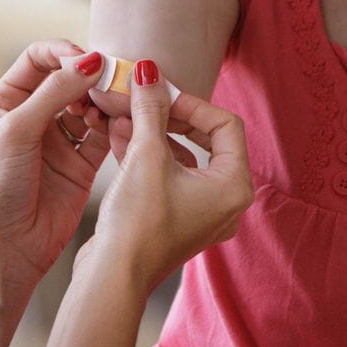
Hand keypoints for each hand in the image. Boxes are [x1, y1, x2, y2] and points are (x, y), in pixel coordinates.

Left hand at [0, 40, 111, 346]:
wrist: (8, 246)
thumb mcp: (19, 130)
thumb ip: (55, 92)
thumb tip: (90, 60)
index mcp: (6, 101)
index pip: (39, 59)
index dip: (64, 54)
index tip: (87, 61)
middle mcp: (34, 116)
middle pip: (70, 79)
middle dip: (91, 76)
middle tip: (114, 78)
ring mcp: (59, 139)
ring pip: (91, 104)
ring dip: (105, 100)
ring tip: (117, 103)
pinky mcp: (82, 163)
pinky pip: (105, 134)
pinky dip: (116, 125)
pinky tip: (123, 123)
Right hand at [80, 60, 253, 291]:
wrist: (112, 275)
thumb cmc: (138, 222)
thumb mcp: (146, 155)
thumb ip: (151, 109)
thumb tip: (149, 72)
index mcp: (234, 186)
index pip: (224, 125)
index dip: (191, 103)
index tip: (160, 94)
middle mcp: (226, 201)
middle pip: (206, 139)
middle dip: (170, 117)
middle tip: (145, 100)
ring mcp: (202, 212)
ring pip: (183, 157)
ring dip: (153, 133)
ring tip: (124, 116)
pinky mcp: (177, 219)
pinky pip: (169, 176)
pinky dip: (148, 156)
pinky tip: (119, 137)